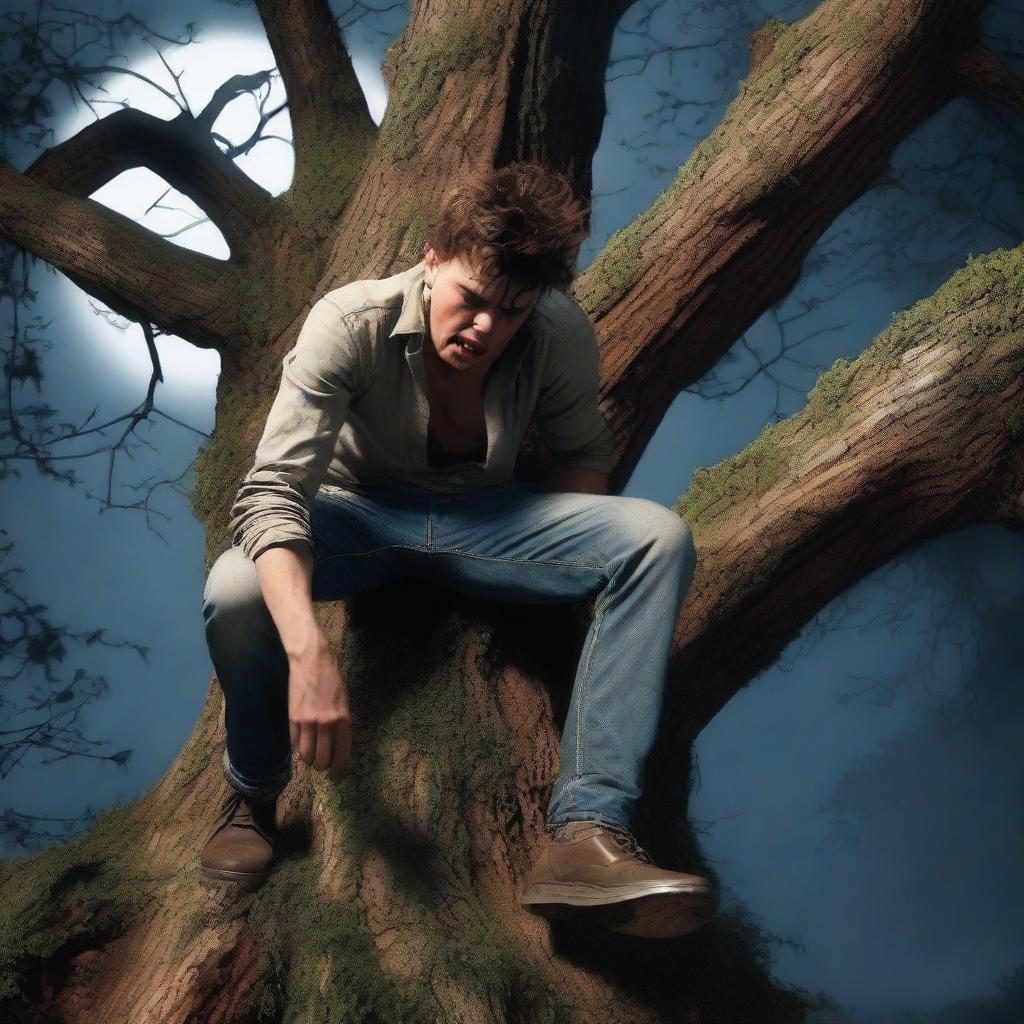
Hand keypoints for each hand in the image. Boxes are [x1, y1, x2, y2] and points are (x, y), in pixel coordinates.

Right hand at [287, 634, 351, 771]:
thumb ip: (343, 721)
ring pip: (306, 755)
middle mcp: (326, 724)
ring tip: (309, 758)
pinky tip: (300, 744)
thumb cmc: (331, 679)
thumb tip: (338, 741)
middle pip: (322, 759)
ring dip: (308, 760)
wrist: (311, 661)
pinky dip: (297, 748)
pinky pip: (294, 743)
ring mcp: (308, 722)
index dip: (338, 765)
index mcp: (343, 719)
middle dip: (322, 766)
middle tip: (321, 764)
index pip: (341, 753)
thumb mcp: (345, 700)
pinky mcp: (293, 718)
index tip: (335, 767)